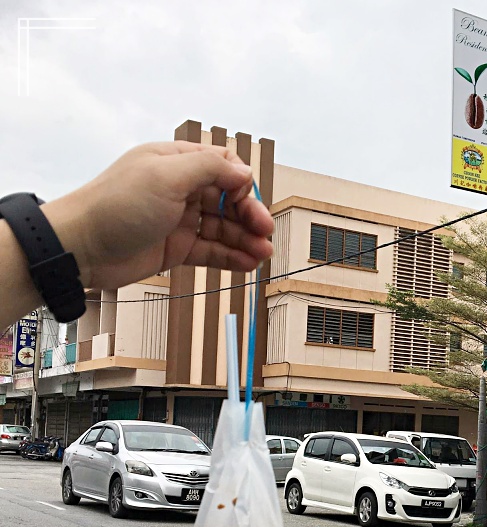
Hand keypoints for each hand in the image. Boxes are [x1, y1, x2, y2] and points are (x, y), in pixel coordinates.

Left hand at [43, 141, 273, 289]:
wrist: (82, 247)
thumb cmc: (115, 206)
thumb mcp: (166, 176)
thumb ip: (209, 169)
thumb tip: (244, 171)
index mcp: (176, 162)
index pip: (222, 166)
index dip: (240, 183)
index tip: (245, 200)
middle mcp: (180, 189)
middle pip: (227, 200)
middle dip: (249, 215)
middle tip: (264, 232)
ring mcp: (179, 220)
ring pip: (223, 228)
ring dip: (245, 240)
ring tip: (262, 254)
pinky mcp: (177, 248)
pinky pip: (212, 251)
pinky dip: (231, 256)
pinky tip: (248, 262)